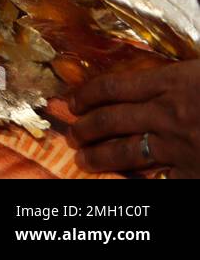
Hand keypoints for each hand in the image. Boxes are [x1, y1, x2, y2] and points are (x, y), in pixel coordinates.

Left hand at [69, 59, 199, 177]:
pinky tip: (126, 181)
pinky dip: (143, 181)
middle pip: (111, 120)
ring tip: (83, 160)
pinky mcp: (194, 170)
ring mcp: (179, 145)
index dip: (87, 95)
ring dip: (99, 157)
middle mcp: (166, 113)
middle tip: (71, 135)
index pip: (114, 87)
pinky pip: (160, 179)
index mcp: (171, 82)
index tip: (73, 103)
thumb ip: (177, 78)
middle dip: (84, 129)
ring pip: (126, 152)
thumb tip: (152, 81)